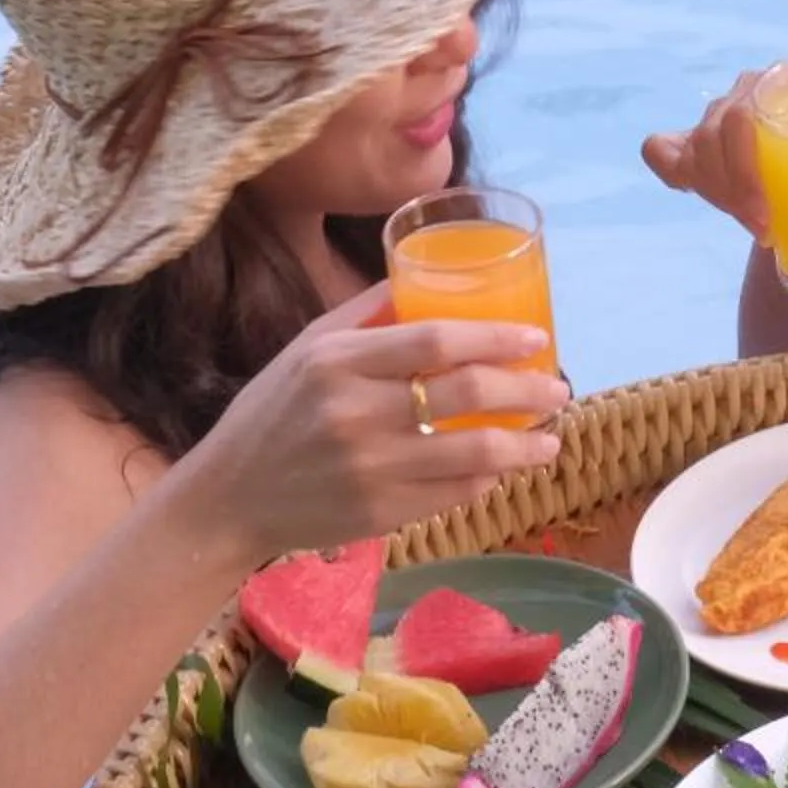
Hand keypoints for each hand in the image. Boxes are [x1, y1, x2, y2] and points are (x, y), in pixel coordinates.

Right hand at [185, 282, 569, 557]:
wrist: (230, 496)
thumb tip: (427, 275)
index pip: (437, 340)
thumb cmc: (274, 413)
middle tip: (557, 389)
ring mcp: (371, 468)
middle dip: (527, 389)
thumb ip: (368, 314)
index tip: (537, 339)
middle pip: (467, 392)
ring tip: (551, 439)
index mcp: (337, 361)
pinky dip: (487, 479)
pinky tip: (502, 469)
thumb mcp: (308, 349)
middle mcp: (355, 412)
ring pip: (475, 452)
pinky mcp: (381, 513)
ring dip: (525, 446)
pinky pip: (455, 493)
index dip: (497, 338)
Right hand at [639, 69, 787, 241]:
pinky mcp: (697, 151)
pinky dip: (672, 168)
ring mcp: (718, 121)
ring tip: (752, 227)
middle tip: (765, 231)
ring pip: (692, 149)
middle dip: (731, 188)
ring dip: (713, 192)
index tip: (770, 219)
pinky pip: (662, 150)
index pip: (749, 105)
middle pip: (717, 131)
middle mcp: (748, 92)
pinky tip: (689, 188)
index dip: (746, 164)